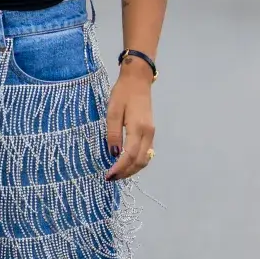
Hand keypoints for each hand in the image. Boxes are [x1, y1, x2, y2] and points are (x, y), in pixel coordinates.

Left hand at [104, 64, 155, 180]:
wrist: (137, 80)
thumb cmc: (122, 93)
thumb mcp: (113, 111)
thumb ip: (113, 133)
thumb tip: (113, 154)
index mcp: (138, 128)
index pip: (130, 155)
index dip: (120, 168)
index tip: (108, 175)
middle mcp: (148, 133)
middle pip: (140, 161)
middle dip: (126, 172)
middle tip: (111, 178)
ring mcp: (151, 133)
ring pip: (145, 159)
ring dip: (132, 169)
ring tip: (117, 173)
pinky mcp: (150, 132)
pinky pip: (146, 153)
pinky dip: (137, 162)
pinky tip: (126, 163)